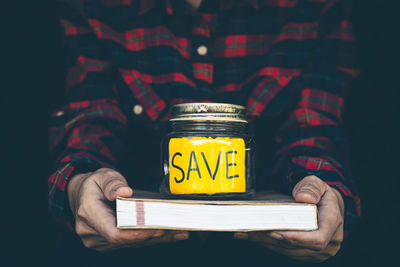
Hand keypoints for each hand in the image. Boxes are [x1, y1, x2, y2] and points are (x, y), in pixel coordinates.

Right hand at [67, 168, 188, 250]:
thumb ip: (113, 183)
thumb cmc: (94, 184)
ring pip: (131, 244)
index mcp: (88, 213)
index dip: (138, 233)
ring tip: (180, 230)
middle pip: (127, 240)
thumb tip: (125, 192)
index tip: (159, 228)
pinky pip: (130, 243)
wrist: (80, 195)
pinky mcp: (107, 244)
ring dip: (156, 238)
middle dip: (154, 235)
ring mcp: (98, 241)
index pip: (115, 233)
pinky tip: (170, 233)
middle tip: (179, 227)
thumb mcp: (102, 175)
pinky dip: (149, 238)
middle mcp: (91, 232)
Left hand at [234, 175, 344, 261]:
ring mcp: (317, 251)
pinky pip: (285, 251)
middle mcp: (328, 241)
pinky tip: (251, 235)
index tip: (276, 233)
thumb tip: (303, 197)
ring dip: (266, 242)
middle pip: (297, 247)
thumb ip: (311, 187)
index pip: (317, 238)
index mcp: (333, 223)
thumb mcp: (317, 183)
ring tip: (246, 232)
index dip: (296, 238)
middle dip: (273, 239)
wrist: (326, 206)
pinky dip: (268, 243)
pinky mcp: (305, 254)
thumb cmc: (320, 194)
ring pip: (289, 250)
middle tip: (252, 230)